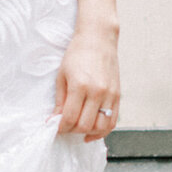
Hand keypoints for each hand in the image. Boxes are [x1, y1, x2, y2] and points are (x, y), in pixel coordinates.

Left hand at [55, 23, 120, 138]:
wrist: (98, 39)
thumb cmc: (77, 55)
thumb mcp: (62, 75)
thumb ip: (60, 101)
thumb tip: (54, 121)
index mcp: (80, 86)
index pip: (70, 118)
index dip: (60, 128)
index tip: (55, 127)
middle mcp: (97, 92)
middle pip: (84, 125)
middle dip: (72, 130)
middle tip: (65, 126)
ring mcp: (110, 94)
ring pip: (100, 127)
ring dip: (88, 132)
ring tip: (78, 127)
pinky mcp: (118, 95)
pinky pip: (113, 121)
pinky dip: (103, 130)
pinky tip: (92, 132)